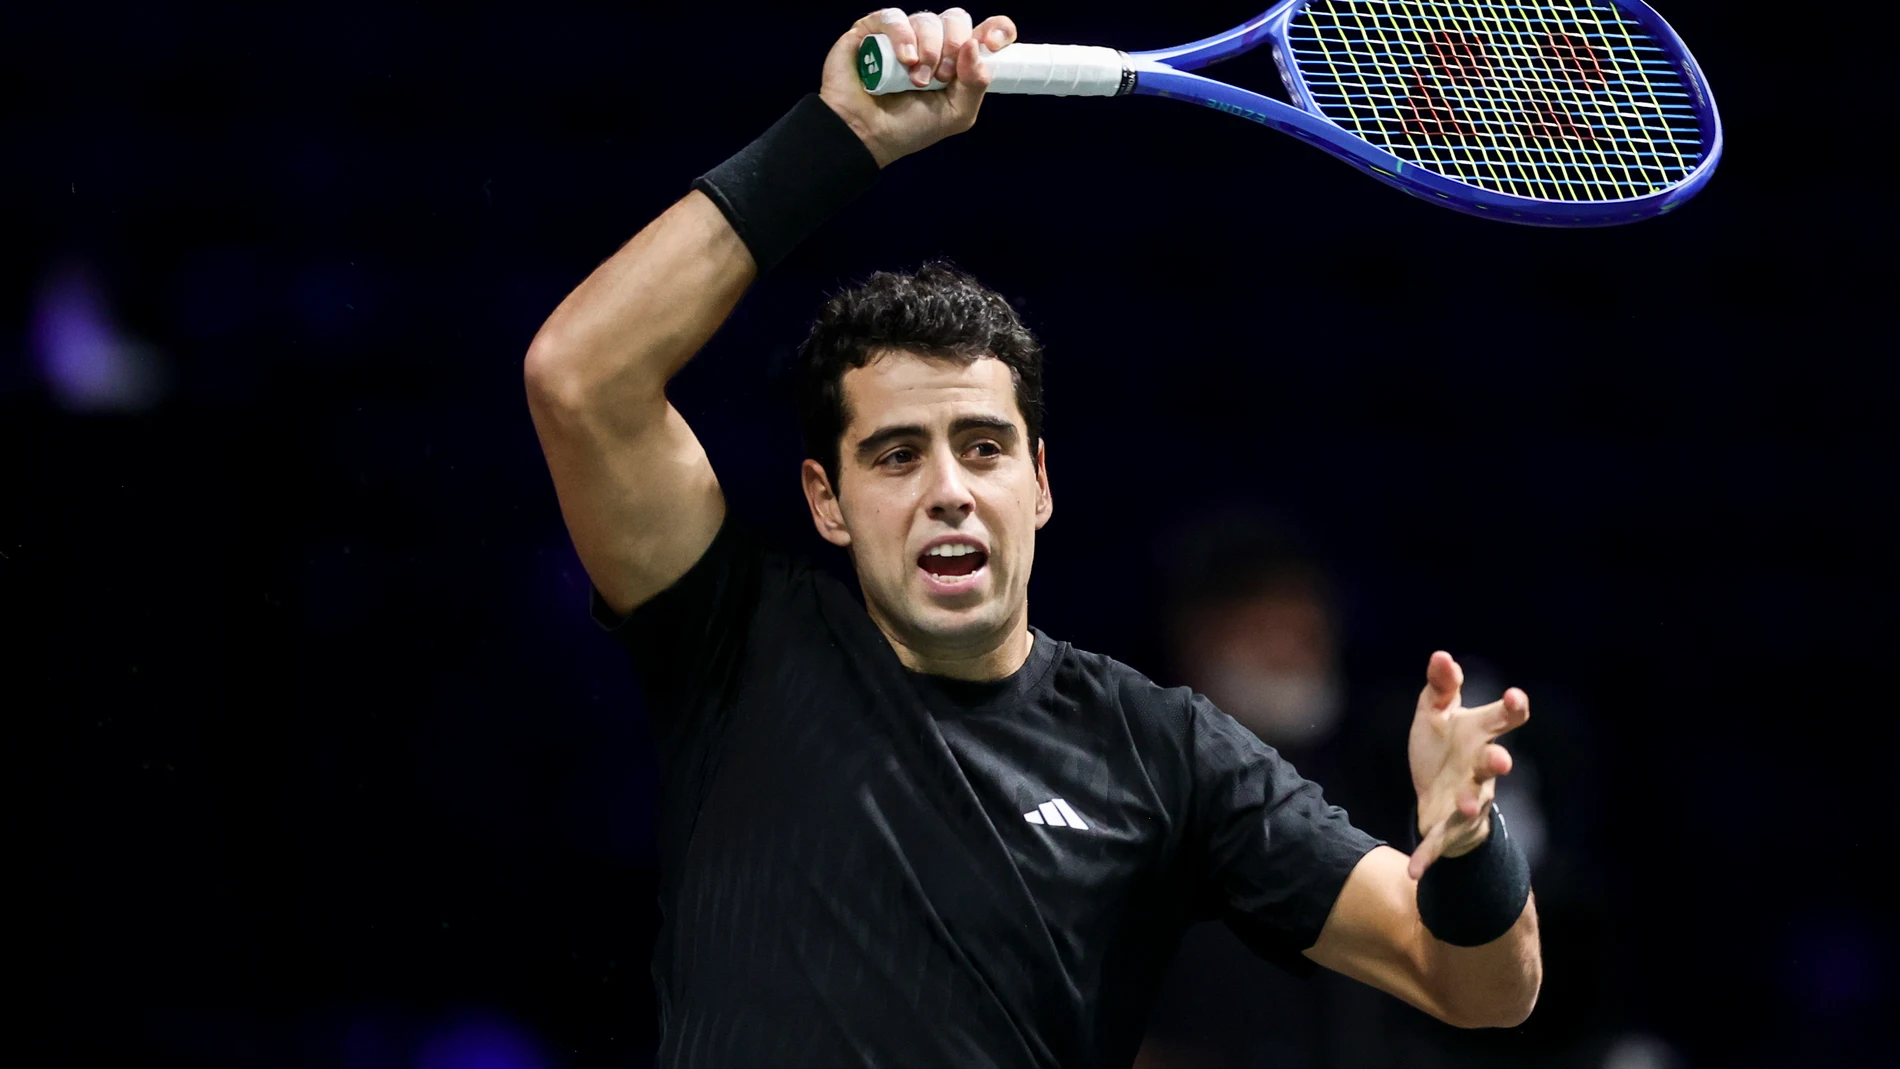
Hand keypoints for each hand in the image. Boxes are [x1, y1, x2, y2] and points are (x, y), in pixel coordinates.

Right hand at [818, 8, 1018, 166]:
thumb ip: (976, 84)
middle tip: (941, 77)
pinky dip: (902, 36)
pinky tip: (904, 60)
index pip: (985, 31)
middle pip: (956, 19)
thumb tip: (975, 45)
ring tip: (915, 79)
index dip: (997, 30)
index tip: (993, 45)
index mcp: (955, 60)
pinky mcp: (872, 31)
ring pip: (926, 19)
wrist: (867, 135)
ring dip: (928, 50)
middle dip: (953, 47)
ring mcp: (902, 35)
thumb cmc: (909, 128)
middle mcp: (931, 42)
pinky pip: (893, 17)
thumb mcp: (956, 115)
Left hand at [1405, 651, 1528, 879]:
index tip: (1515, 697)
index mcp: (1480, 735)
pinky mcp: (1449, 828)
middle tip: (1501, 759)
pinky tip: (1414, 872)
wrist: (1435, 794)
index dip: (1513, 709)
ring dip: (1470, 804)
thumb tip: (1441, 655)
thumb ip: (1440, 686)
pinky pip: (1439, 843)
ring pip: (1475, 802)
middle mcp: (1481, 768)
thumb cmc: (1440, 748)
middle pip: (1495, 764)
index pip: (1505, 719)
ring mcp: (1469, 799)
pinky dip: (1427, 857)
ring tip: (1464, 805)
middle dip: (1498, 762)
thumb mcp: (1433, 714)